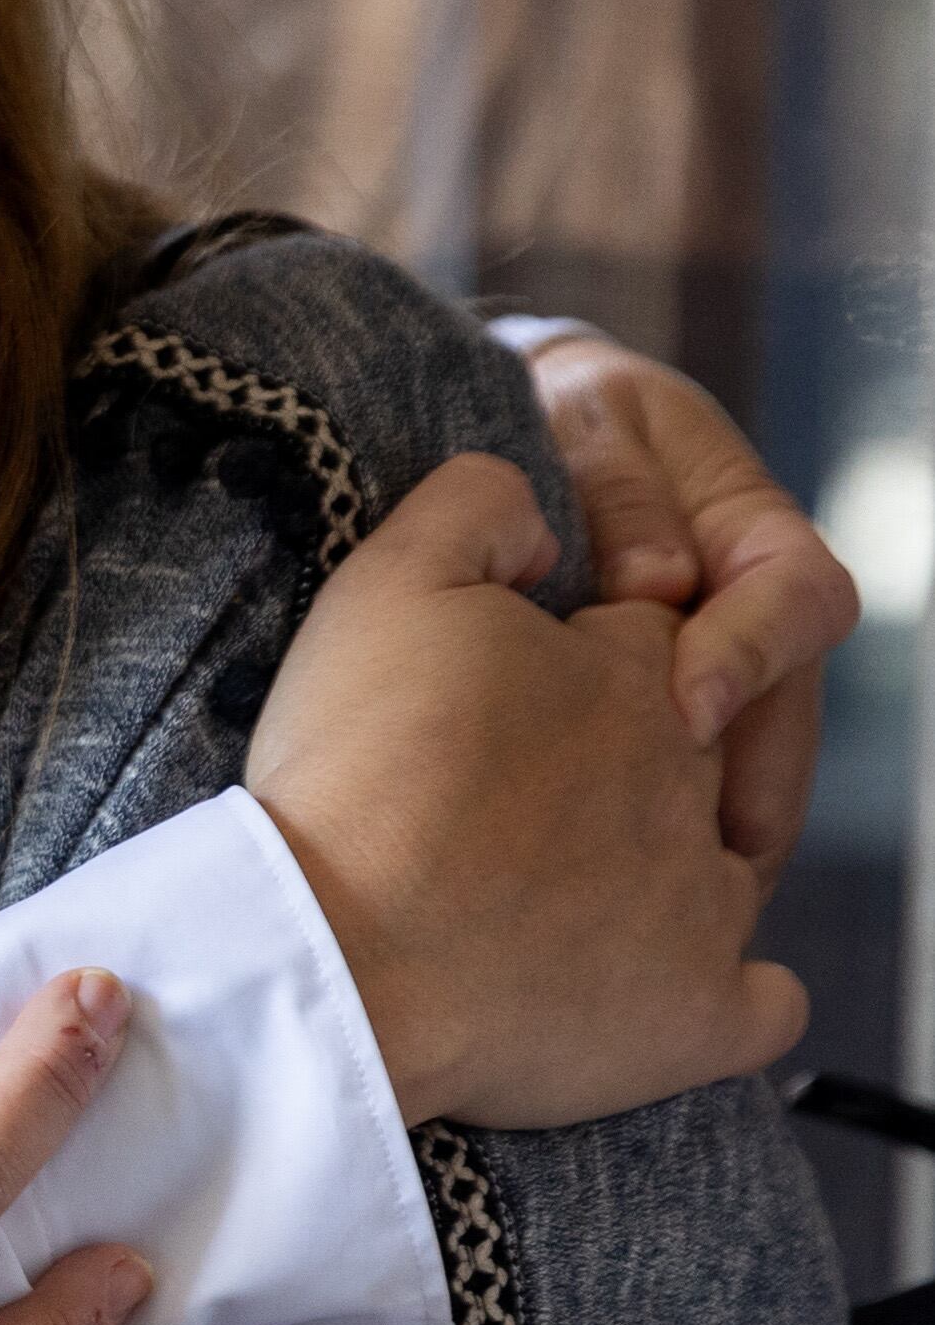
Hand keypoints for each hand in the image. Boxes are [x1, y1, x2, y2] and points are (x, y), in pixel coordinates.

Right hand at [246, 452, 805, 1126]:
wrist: (336, 952)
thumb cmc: (353, 769)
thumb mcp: (382, 584)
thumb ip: (474, 503)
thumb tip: (539, 504)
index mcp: (636, 673)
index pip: (651, 634)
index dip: (576, 653)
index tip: (499, 695)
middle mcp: (693, 781)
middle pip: (694, 748)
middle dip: (624, 757)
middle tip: (510, 791)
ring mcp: (705, 904)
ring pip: (732, 866)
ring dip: (672, 865)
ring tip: (566, 886)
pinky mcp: (698, 1015)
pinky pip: (764, 1004)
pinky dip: (727, 995)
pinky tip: (658, 982)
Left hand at [525, 327, 857, 886]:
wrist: (527, 429)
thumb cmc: (560, 417)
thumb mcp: (588, 421)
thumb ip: (621, 486)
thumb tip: (656, 579)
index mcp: (750, 529)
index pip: (796, 596)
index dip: (750, 651)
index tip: (684, 704)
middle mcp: (751, 609)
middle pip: (788, 712)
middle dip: (755, 789)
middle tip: (706, 865)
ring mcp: (717, 665)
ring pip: (749, 763)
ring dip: (722, 832)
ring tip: (678, 907)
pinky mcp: (666, 713)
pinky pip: (692, 782)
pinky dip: (670, 834)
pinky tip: (626, 899)